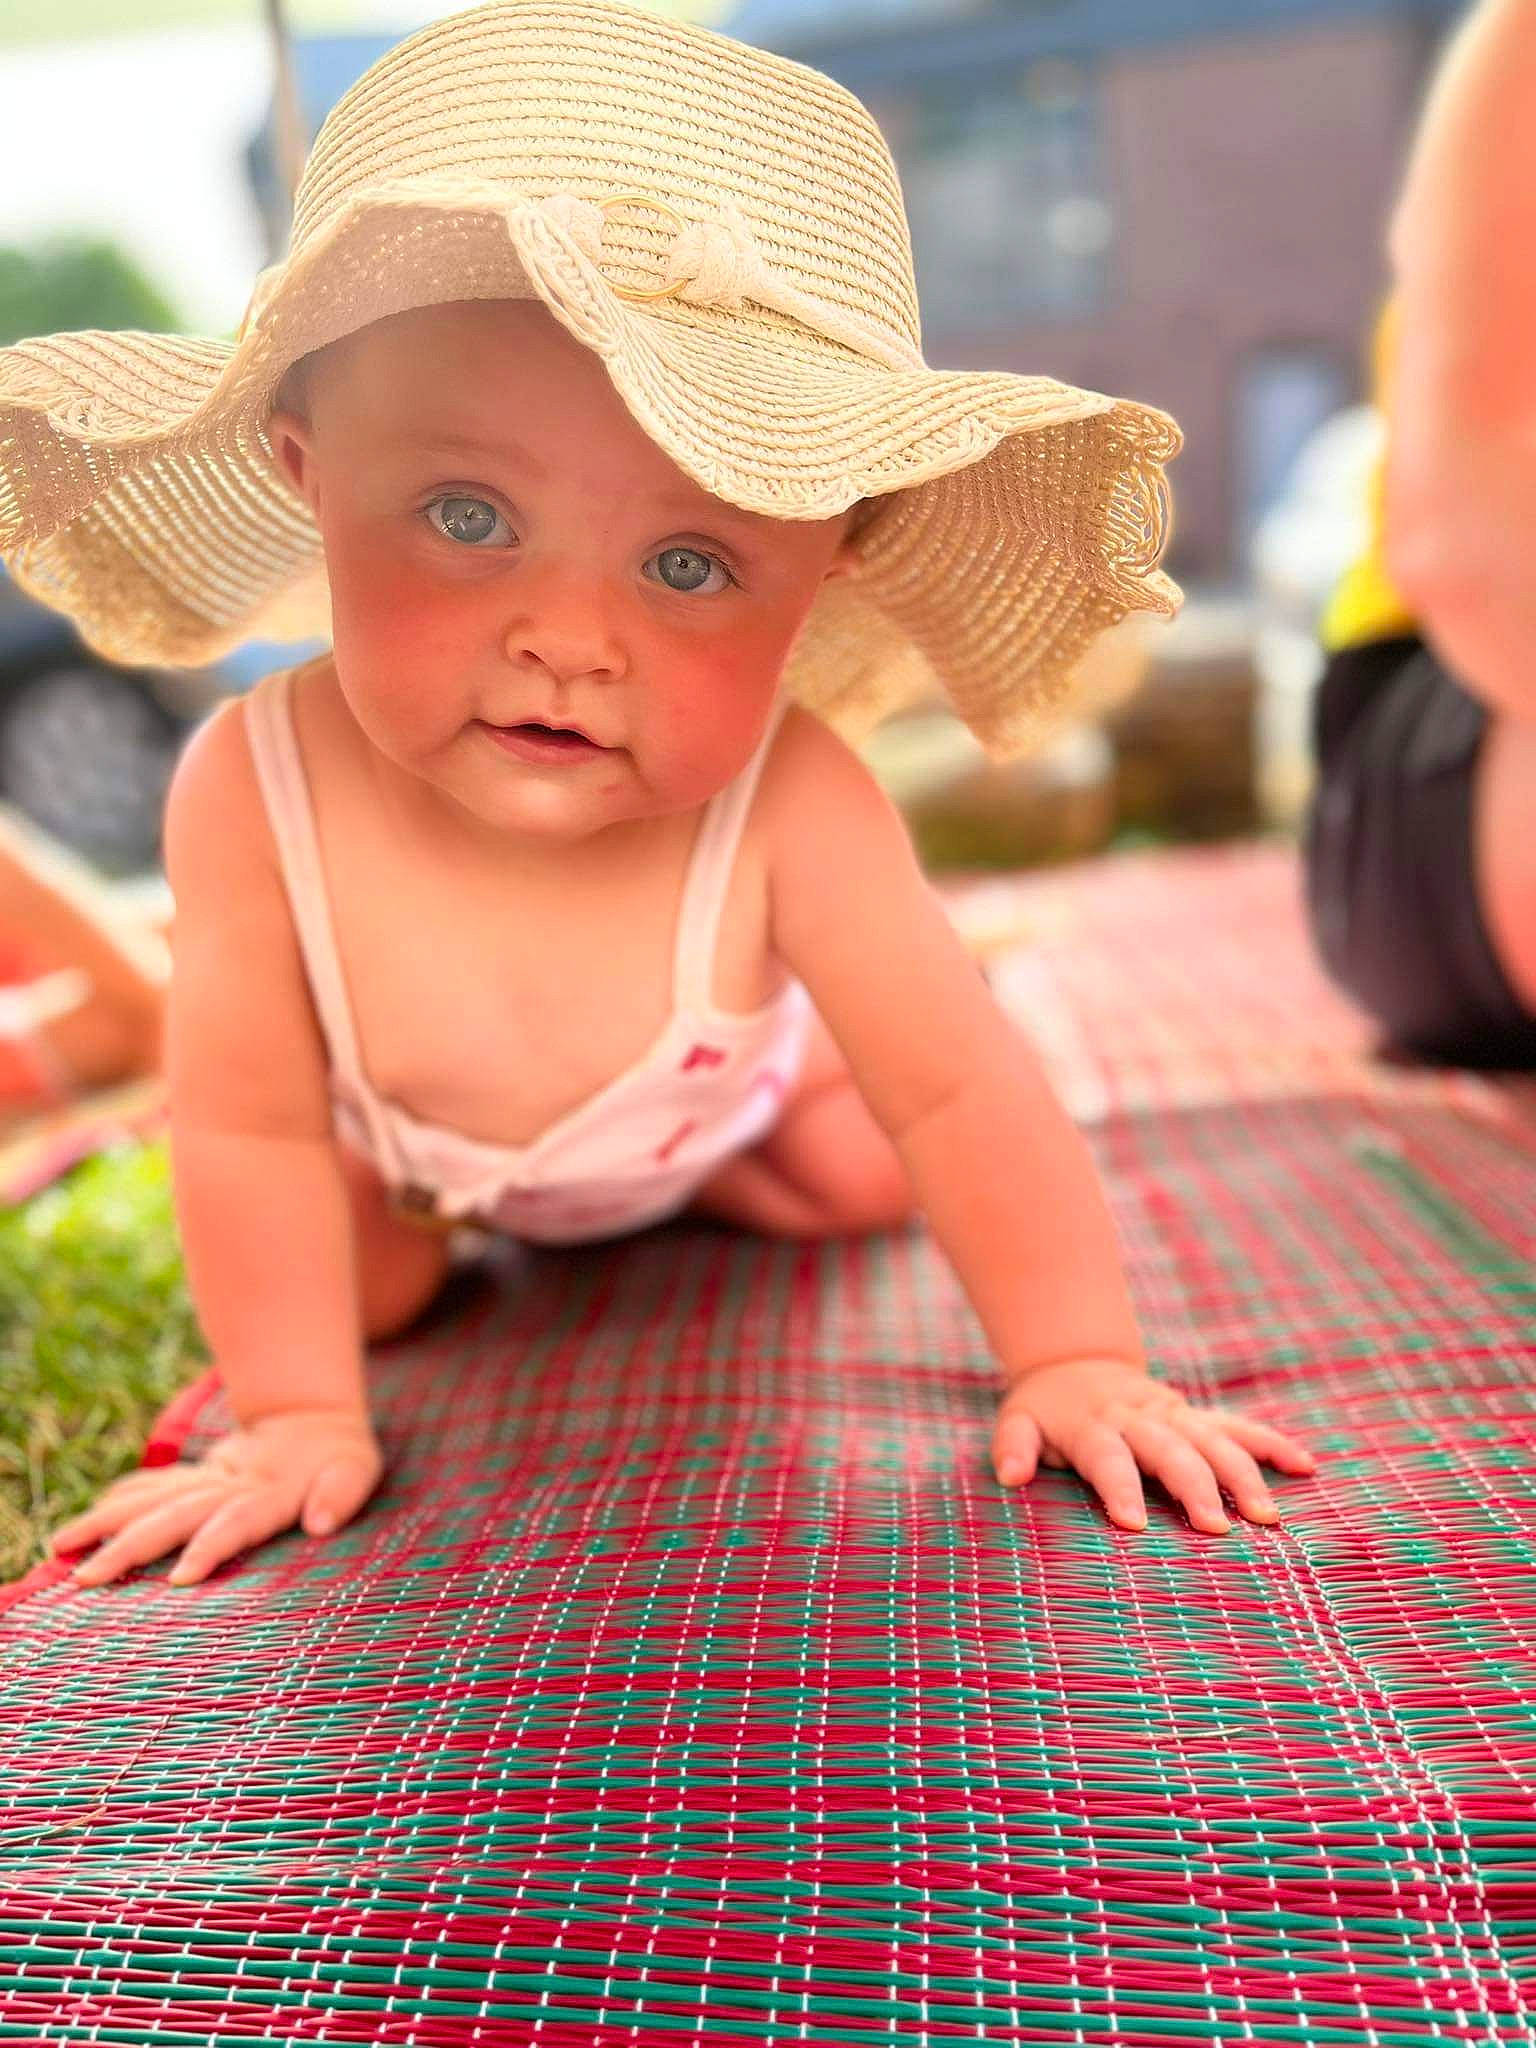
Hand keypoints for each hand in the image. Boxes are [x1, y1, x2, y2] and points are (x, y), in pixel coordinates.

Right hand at [51, 1407, 382, 1587]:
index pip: (235, 1522)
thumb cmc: (340, 1456)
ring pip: (149, 1500)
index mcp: (268, 1491)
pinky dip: (119, 1502)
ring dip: (105, 1523)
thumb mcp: (357, 1469)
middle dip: (129, 1546)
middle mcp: (227, 1485)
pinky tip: (90, 1521)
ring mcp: (205, 1480)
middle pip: (174, 1515)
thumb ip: (341, 1493)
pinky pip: (150, 1489)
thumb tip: (322, 1523)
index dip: (210, 1547)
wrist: (311, 1416)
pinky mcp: (194, 1479)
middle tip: (87, 1579)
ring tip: (62, 1548)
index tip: (178, 1580)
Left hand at [992, 1357, 1314, 1533]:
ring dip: (1242, 1474)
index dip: (1119, 1487)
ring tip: (1267, 1516)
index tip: (1133, 1523)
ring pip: (1214, 1440)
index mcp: (1095, 1425)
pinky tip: (1307, 1466)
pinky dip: (1272, 1444)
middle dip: (1194, 1488)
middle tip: (1216, 1530)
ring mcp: (1174, 1415)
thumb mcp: (1018, 1419)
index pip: (1108, 1457)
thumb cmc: (1046, 1408)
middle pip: (1171, 1451)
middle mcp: (1141, 1419)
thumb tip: (1010, 1475)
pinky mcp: (1196, 1416)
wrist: (1076, 1361)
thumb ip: (1014, 1445)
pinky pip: (1239, 1427)